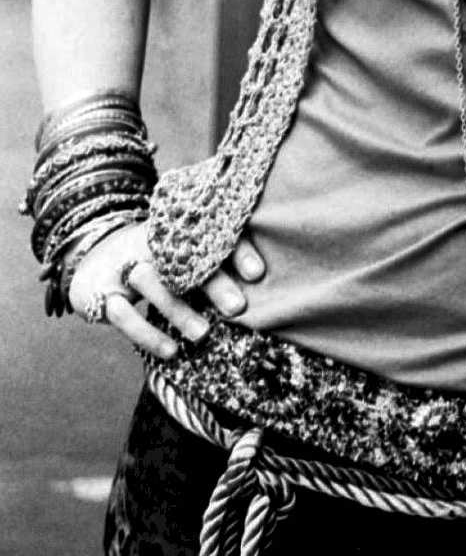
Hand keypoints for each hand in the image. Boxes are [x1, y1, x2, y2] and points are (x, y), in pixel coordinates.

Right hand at [66, 220, 264, 359]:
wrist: (91, 253)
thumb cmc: (155, 258)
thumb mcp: (181, 253)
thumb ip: (216, 261)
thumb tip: (259, 278)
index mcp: (174, 230)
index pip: (209, 232)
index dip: (234, 250)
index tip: (258, 273)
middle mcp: (149, 243)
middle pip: (182, 258)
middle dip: (212, 282)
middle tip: (238, 307)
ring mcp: (123, 267)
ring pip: (151, 282)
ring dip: (178, 309)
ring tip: (204, 333)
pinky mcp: (100, 294)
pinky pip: (122, 314)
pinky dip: (147, 334)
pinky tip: (171, 350)